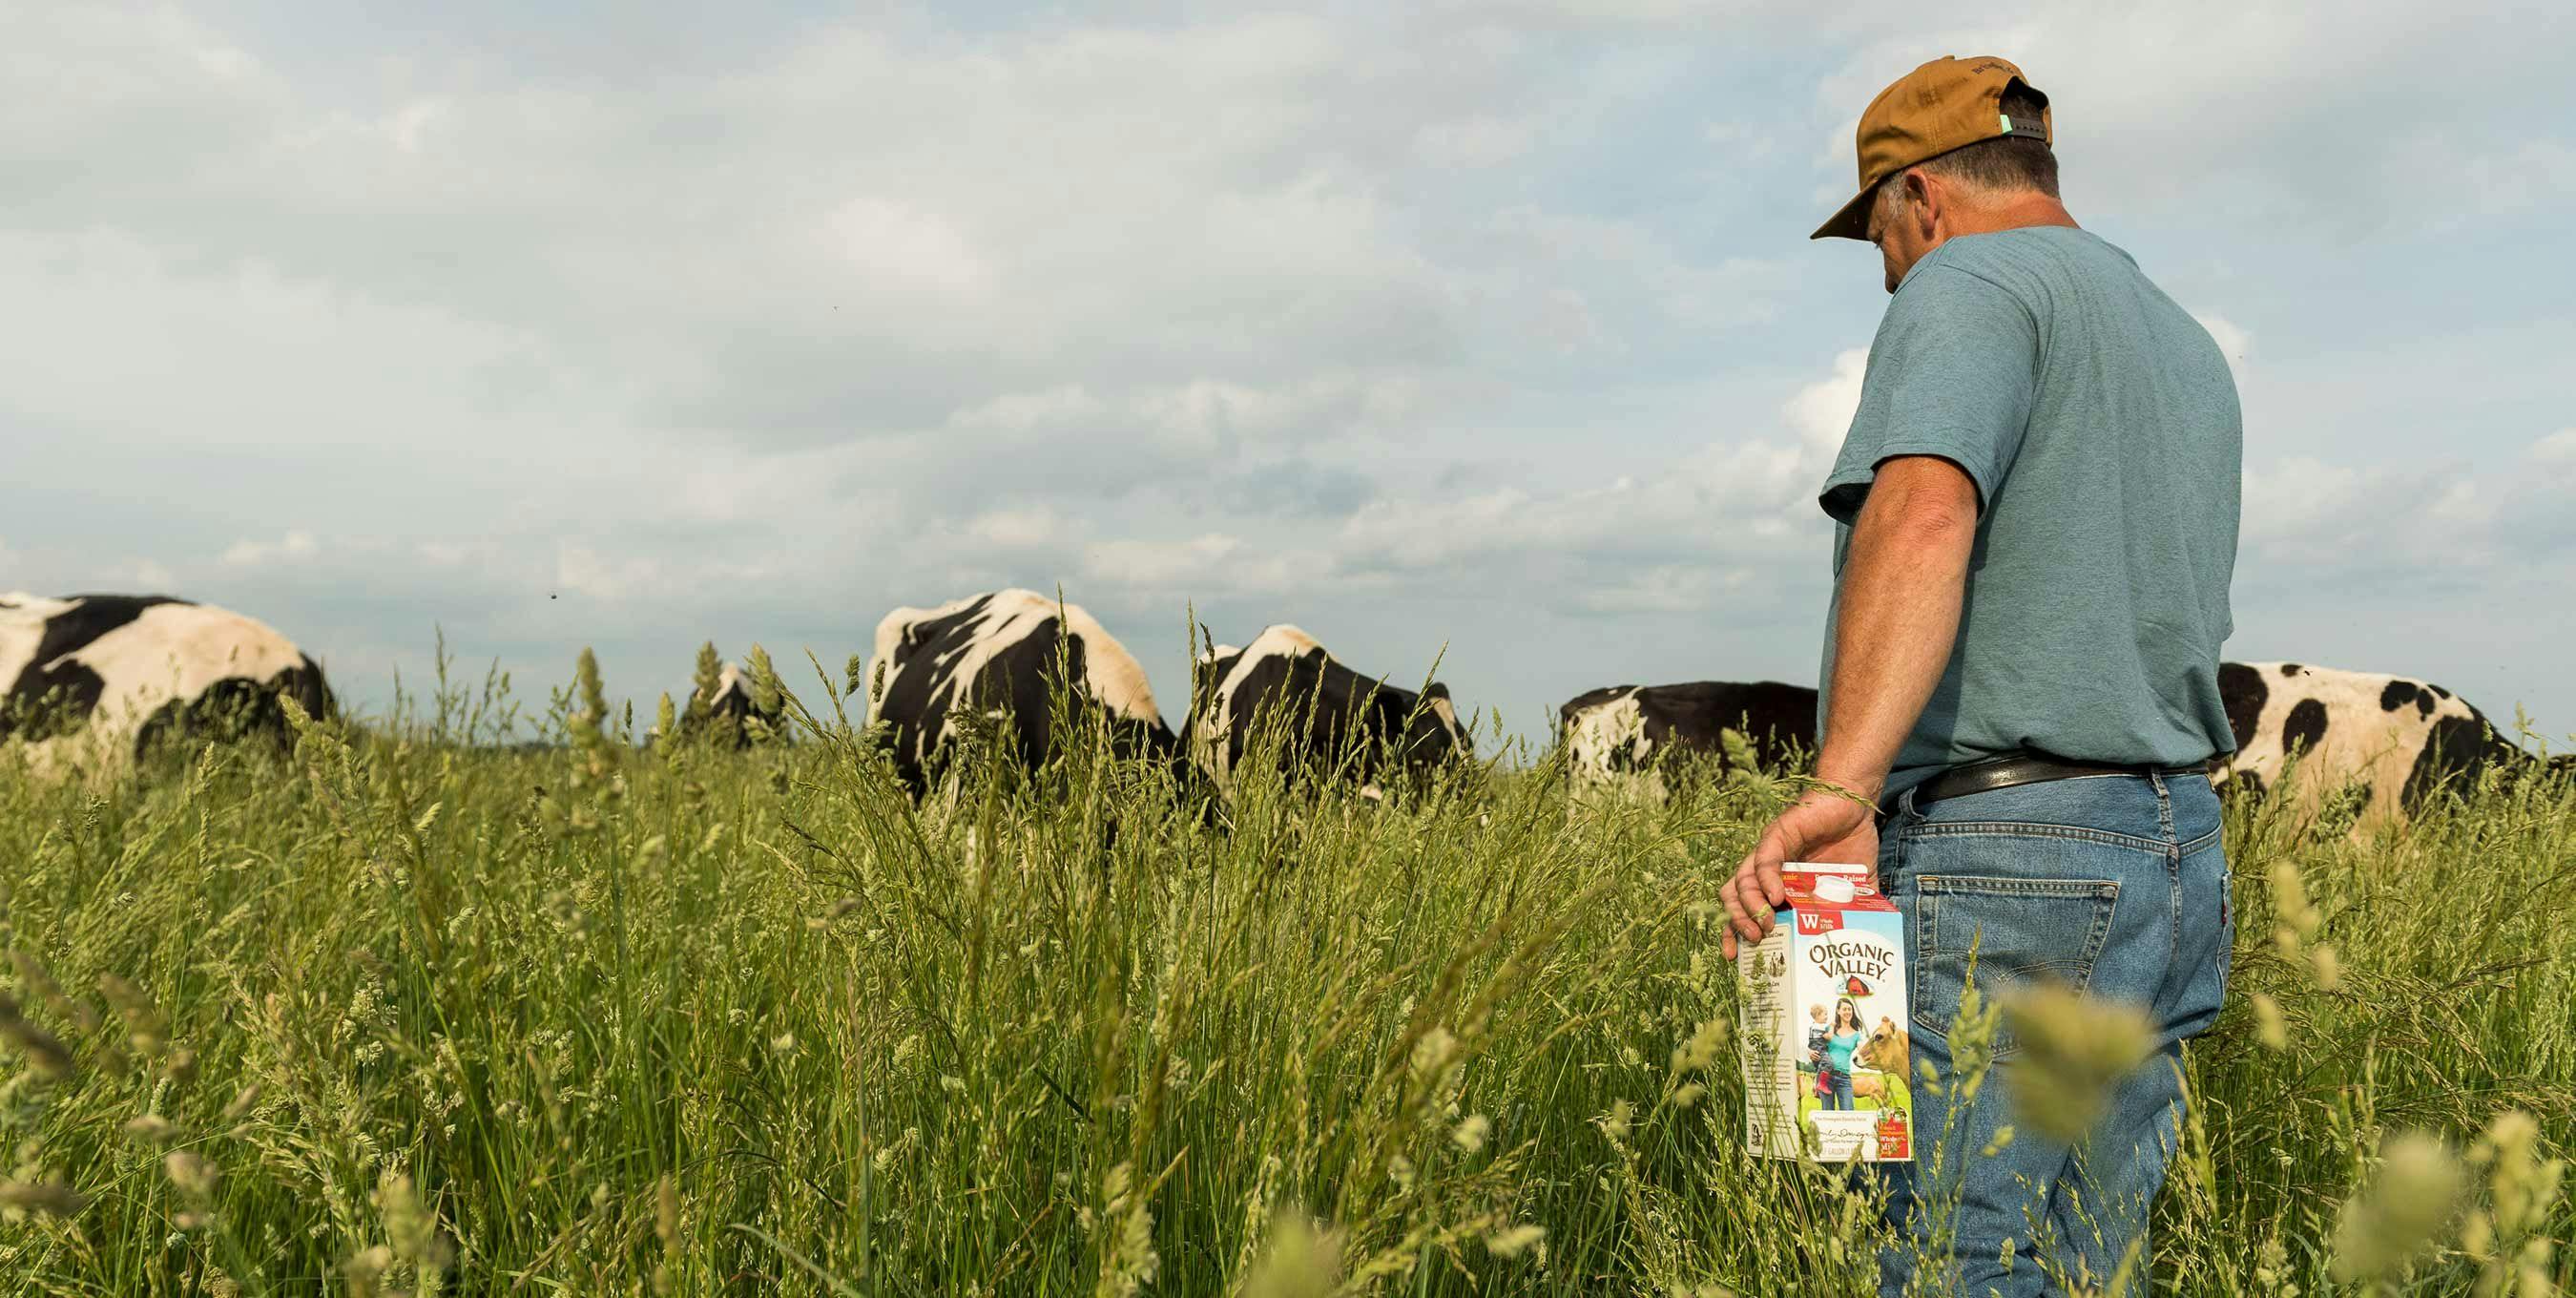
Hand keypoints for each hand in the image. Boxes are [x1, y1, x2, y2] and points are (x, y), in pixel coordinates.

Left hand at [1720, 789, 1878, 959]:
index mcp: (1778, 885)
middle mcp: (1766, 870)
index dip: (1735, 934)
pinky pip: (1764, 859)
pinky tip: (1776, 896)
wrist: (1856, 807)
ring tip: (1765, 925)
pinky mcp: (1778, 834)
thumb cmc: (1850, 846)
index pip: (1744, 910)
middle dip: (1737, 924)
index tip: (1735, 959)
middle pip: (1733, 899)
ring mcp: (1769, 851)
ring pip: (1742, 881)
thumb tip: (1861, 943)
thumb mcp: (1852, 891)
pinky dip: (1766, 879)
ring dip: (1750, 906)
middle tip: (1755, 942)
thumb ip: (1851, 914)